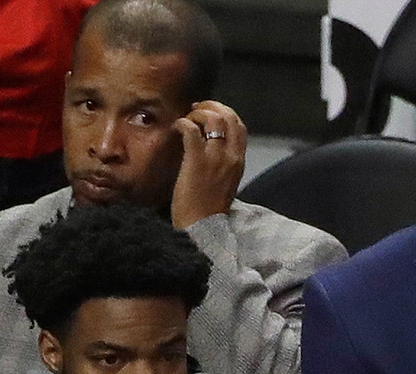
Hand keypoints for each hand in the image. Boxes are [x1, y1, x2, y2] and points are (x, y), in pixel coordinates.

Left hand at [170, 100, 246, 228]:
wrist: (202, 226)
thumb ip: (224, 162)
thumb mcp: (226, 181)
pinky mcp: (196, 160)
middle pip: (229, 116)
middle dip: (211, 107)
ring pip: (212, 119)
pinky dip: (182, 123)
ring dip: (197, 113)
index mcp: (239, 160)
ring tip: (186, 118)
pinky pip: (191, 129)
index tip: (209, 114)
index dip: (224, 113)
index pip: (240, 125)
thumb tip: (211, 144)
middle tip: (195, 110)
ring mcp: (215, 157)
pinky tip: (176, 127)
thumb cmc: (209, 207)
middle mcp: (231, 156)